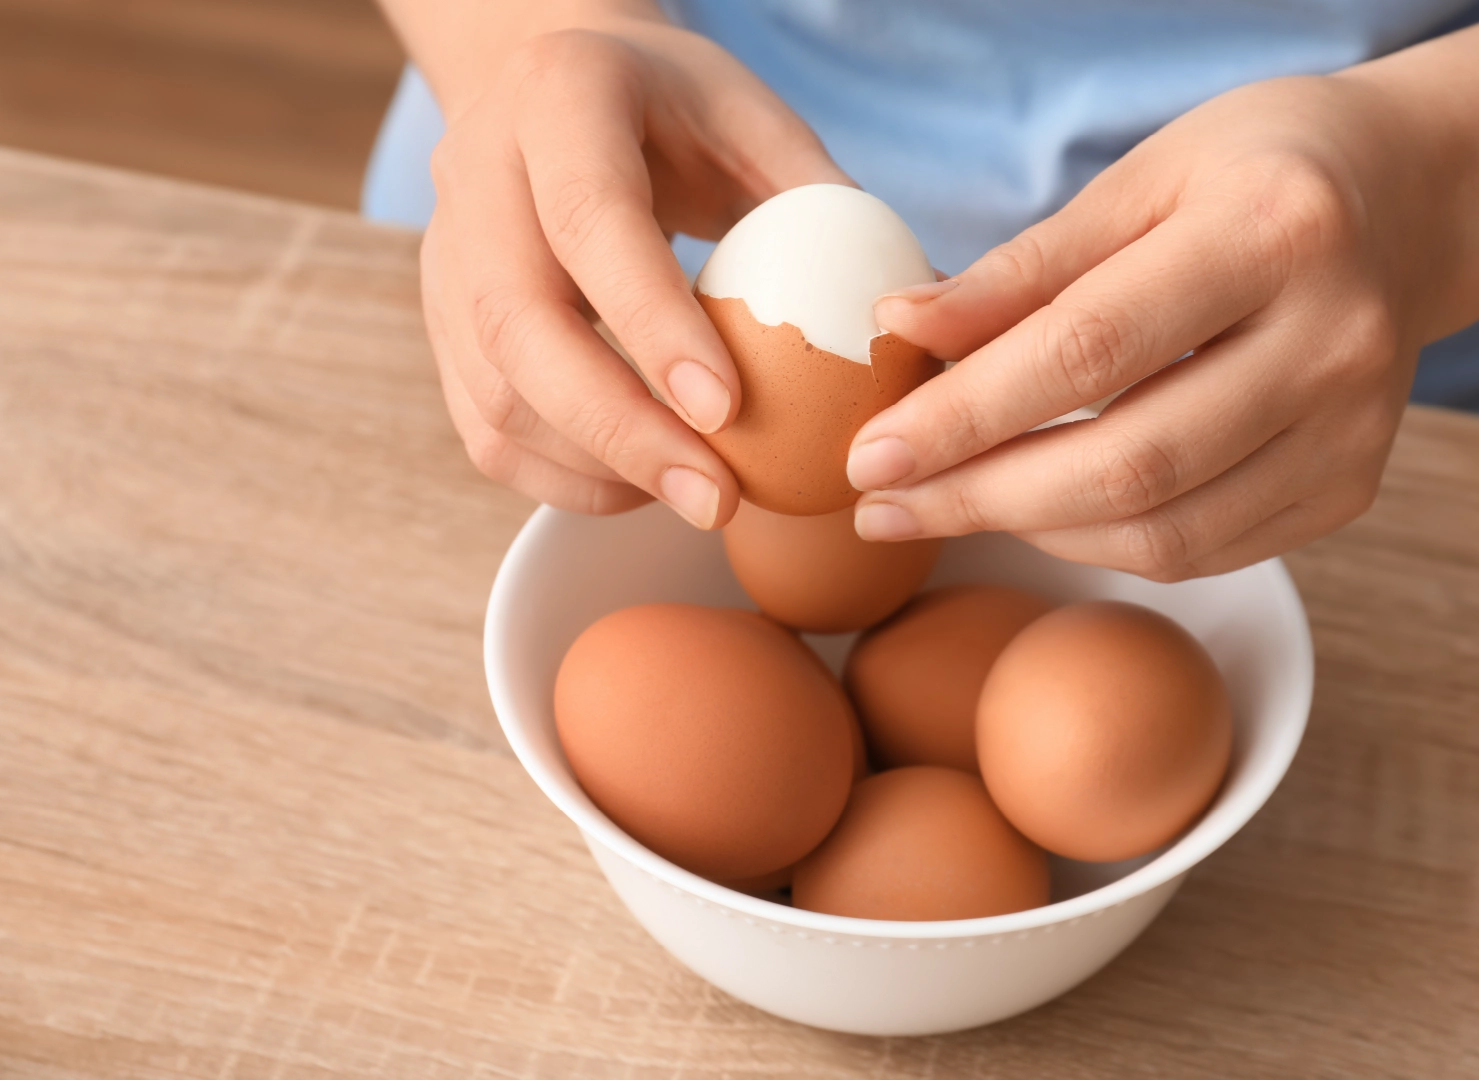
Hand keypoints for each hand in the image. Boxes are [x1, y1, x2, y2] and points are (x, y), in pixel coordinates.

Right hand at [420, 13, 848, 523]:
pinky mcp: (442, 322)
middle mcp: (478, 172)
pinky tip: (643, 487)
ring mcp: (445, 254)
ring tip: (697, 500)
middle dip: (622, 429)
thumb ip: (823, 202)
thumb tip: (919, 314)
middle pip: (519, 323)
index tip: (726, 411)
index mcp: (561, 98)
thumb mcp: (756, 120)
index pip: (591, 220)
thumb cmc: (677, 112)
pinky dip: (564, 478)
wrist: (553, 88)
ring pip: (493, 392)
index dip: (650, 322)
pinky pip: (486, 427)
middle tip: (717, 500)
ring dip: (596, 467)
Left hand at [850, 77, 1443, 580]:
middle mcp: (1334, 340)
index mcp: (1274, 231)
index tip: (868, 455)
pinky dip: (1104, 542)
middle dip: (982, 497)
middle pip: (1130, 463)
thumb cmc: (1255, 173)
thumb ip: (1023, 268)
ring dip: (1033, 532)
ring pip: (1166, 531)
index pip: (1090, 348)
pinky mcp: (1356, 486)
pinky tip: (1038, 512)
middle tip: (880, 507)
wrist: (1410, 202)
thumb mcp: (1139, 180)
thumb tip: (897, 329)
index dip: (967, 414)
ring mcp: (1356, 428)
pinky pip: (1204, 549)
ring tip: (942, 507)